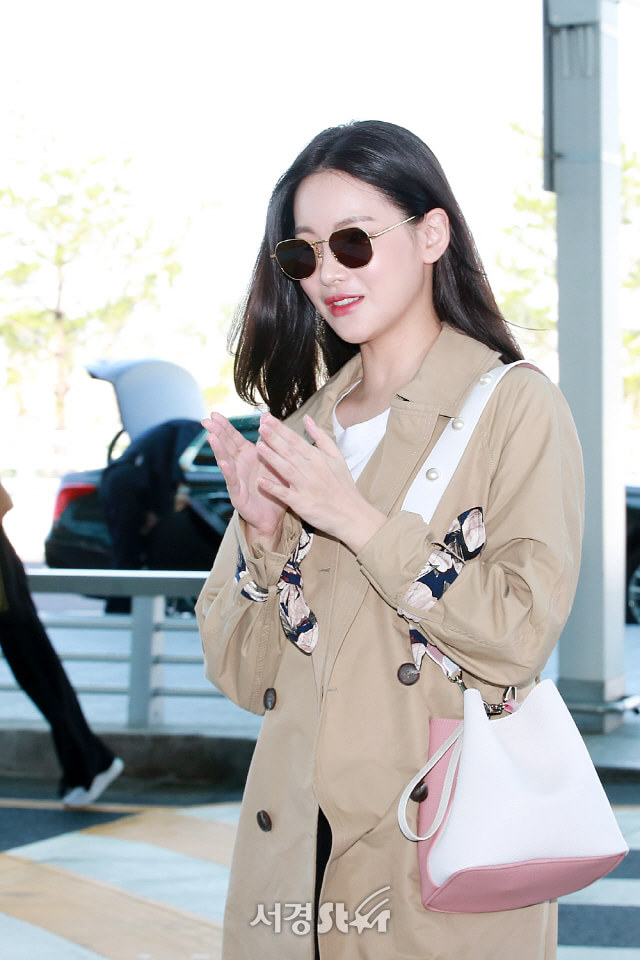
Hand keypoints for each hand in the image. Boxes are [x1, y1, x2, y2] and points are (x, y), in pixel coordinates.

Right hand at [201, 412, 286, 544]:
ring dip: (219, 449)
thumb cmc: (273, 487)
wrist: (274, 516)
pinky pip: (233, 481)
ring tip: (211, 437)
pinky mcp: (238, 494)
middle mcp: (239, 466)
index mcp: (247, 456)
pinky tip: (223, 463)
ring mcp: (236, 480)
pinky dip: (228, 472)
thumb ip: (268, 439)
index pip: (233, 437)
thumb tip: (266, 415)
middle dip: (216, 433)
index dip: (224, 426)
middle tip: (205, 420)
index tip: (214, 413)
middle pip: (226, 446)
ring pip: (226, 462)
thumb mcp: (273, 460)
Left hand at [256, 412, 385, 553]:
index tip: (268, 418)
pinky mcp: (302, 503)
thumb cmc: (343, 485)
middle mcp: (312, 470)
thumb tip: (307, 418)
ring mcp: (306, 486)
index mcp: (319, 458)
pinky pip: (285, 494)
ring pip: (286, 469)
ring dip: (272, 458)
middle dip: (274, 438)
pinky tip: (261, 481)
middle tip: (260, 426)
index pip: (296, 440)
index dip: (281, 429)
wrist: (352, 514)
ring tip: (259, 447)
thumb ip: (321, 437)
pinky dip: (273, 488)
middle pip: (289, 451)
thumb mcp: (337, 457)